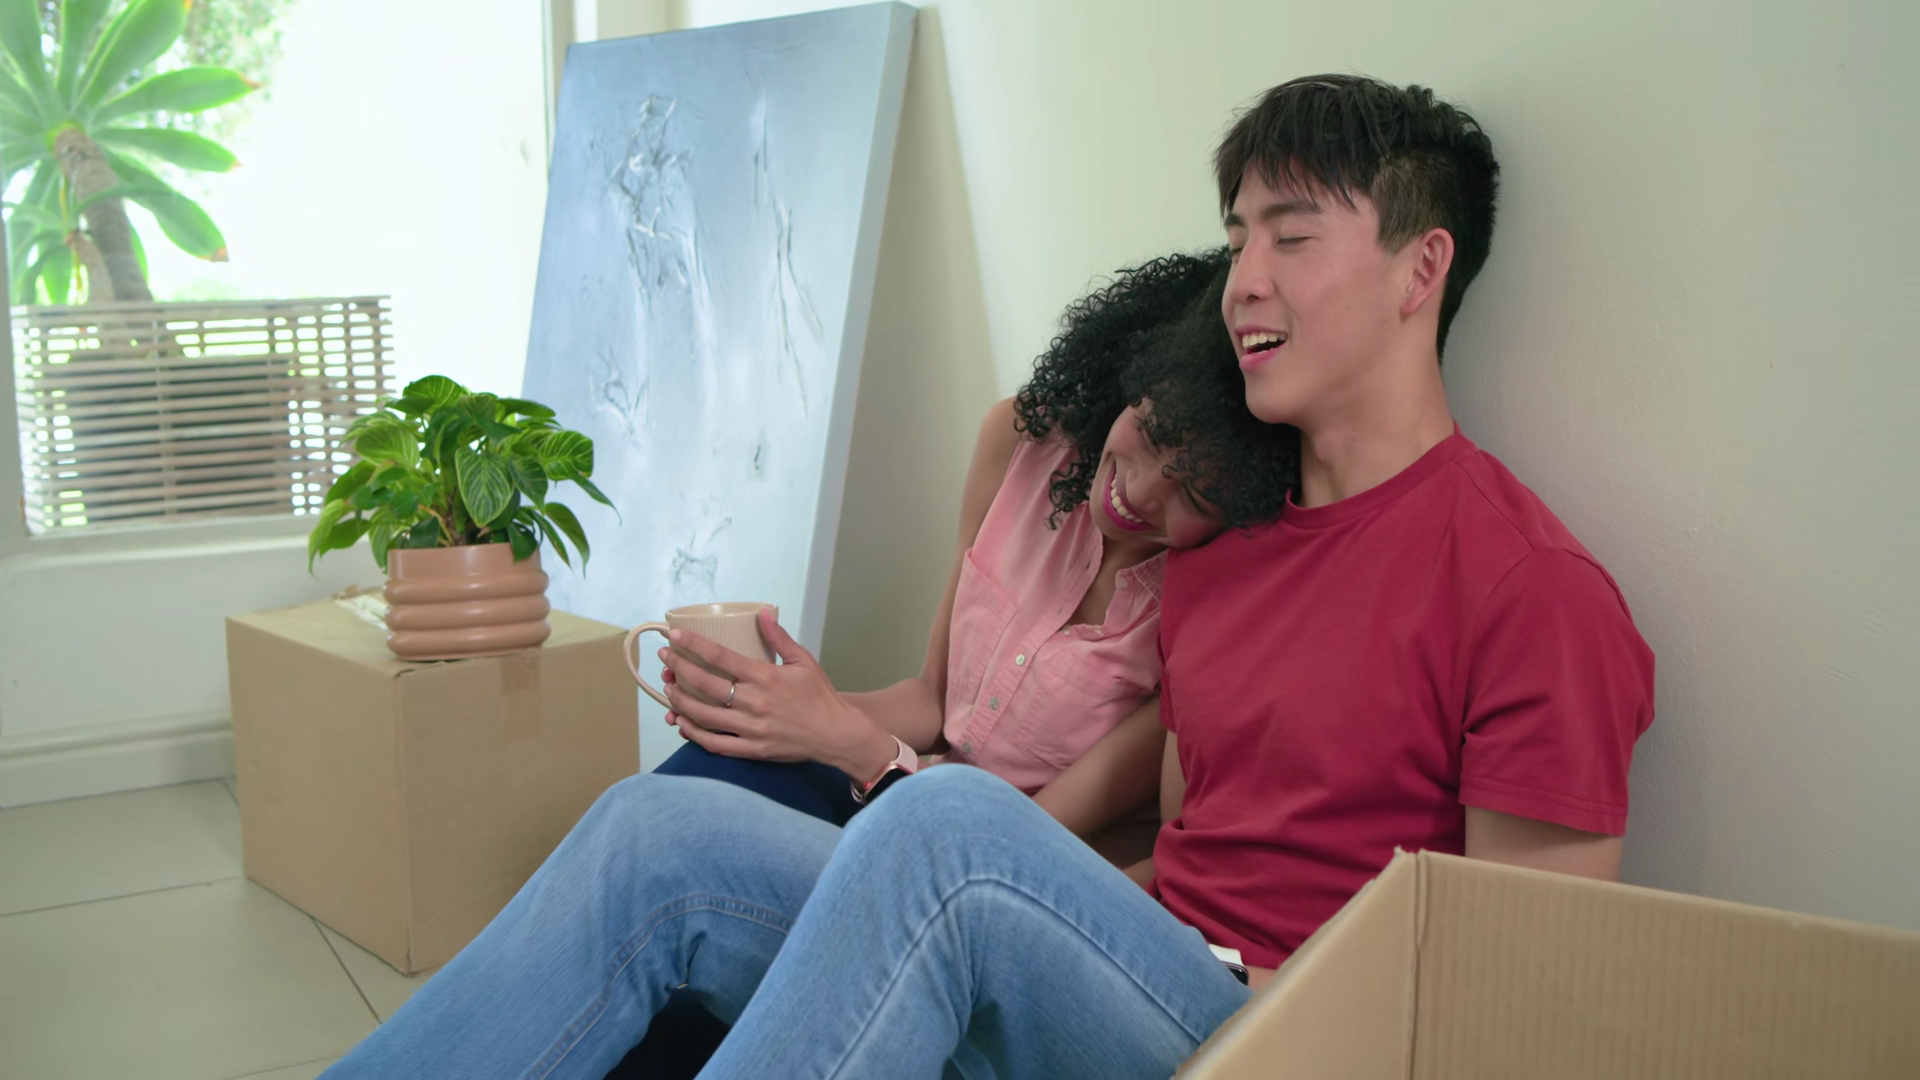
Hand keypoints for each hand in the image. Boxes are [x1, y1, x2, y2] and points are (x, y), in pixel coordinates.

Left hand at [659, 607, 897, 779]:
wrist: (836, 734)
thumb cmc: (820, 696)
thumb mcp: (804, 661)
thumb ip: (779, 638)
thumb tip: (763, 612)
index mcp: (765, 677)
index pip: (720, 658)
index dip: (693, 646)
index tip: (674, 636)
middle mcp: (754, 702)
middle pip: (705, 686)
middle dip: (679, 670)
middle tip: (665, 659)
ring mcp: (751, 728)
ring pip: (704, 716)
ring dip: (681, 702)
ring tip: (668, 688)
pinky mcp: (751, 749)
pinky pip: (715, 744)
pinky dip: (694, 734)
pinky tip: (682, 723)